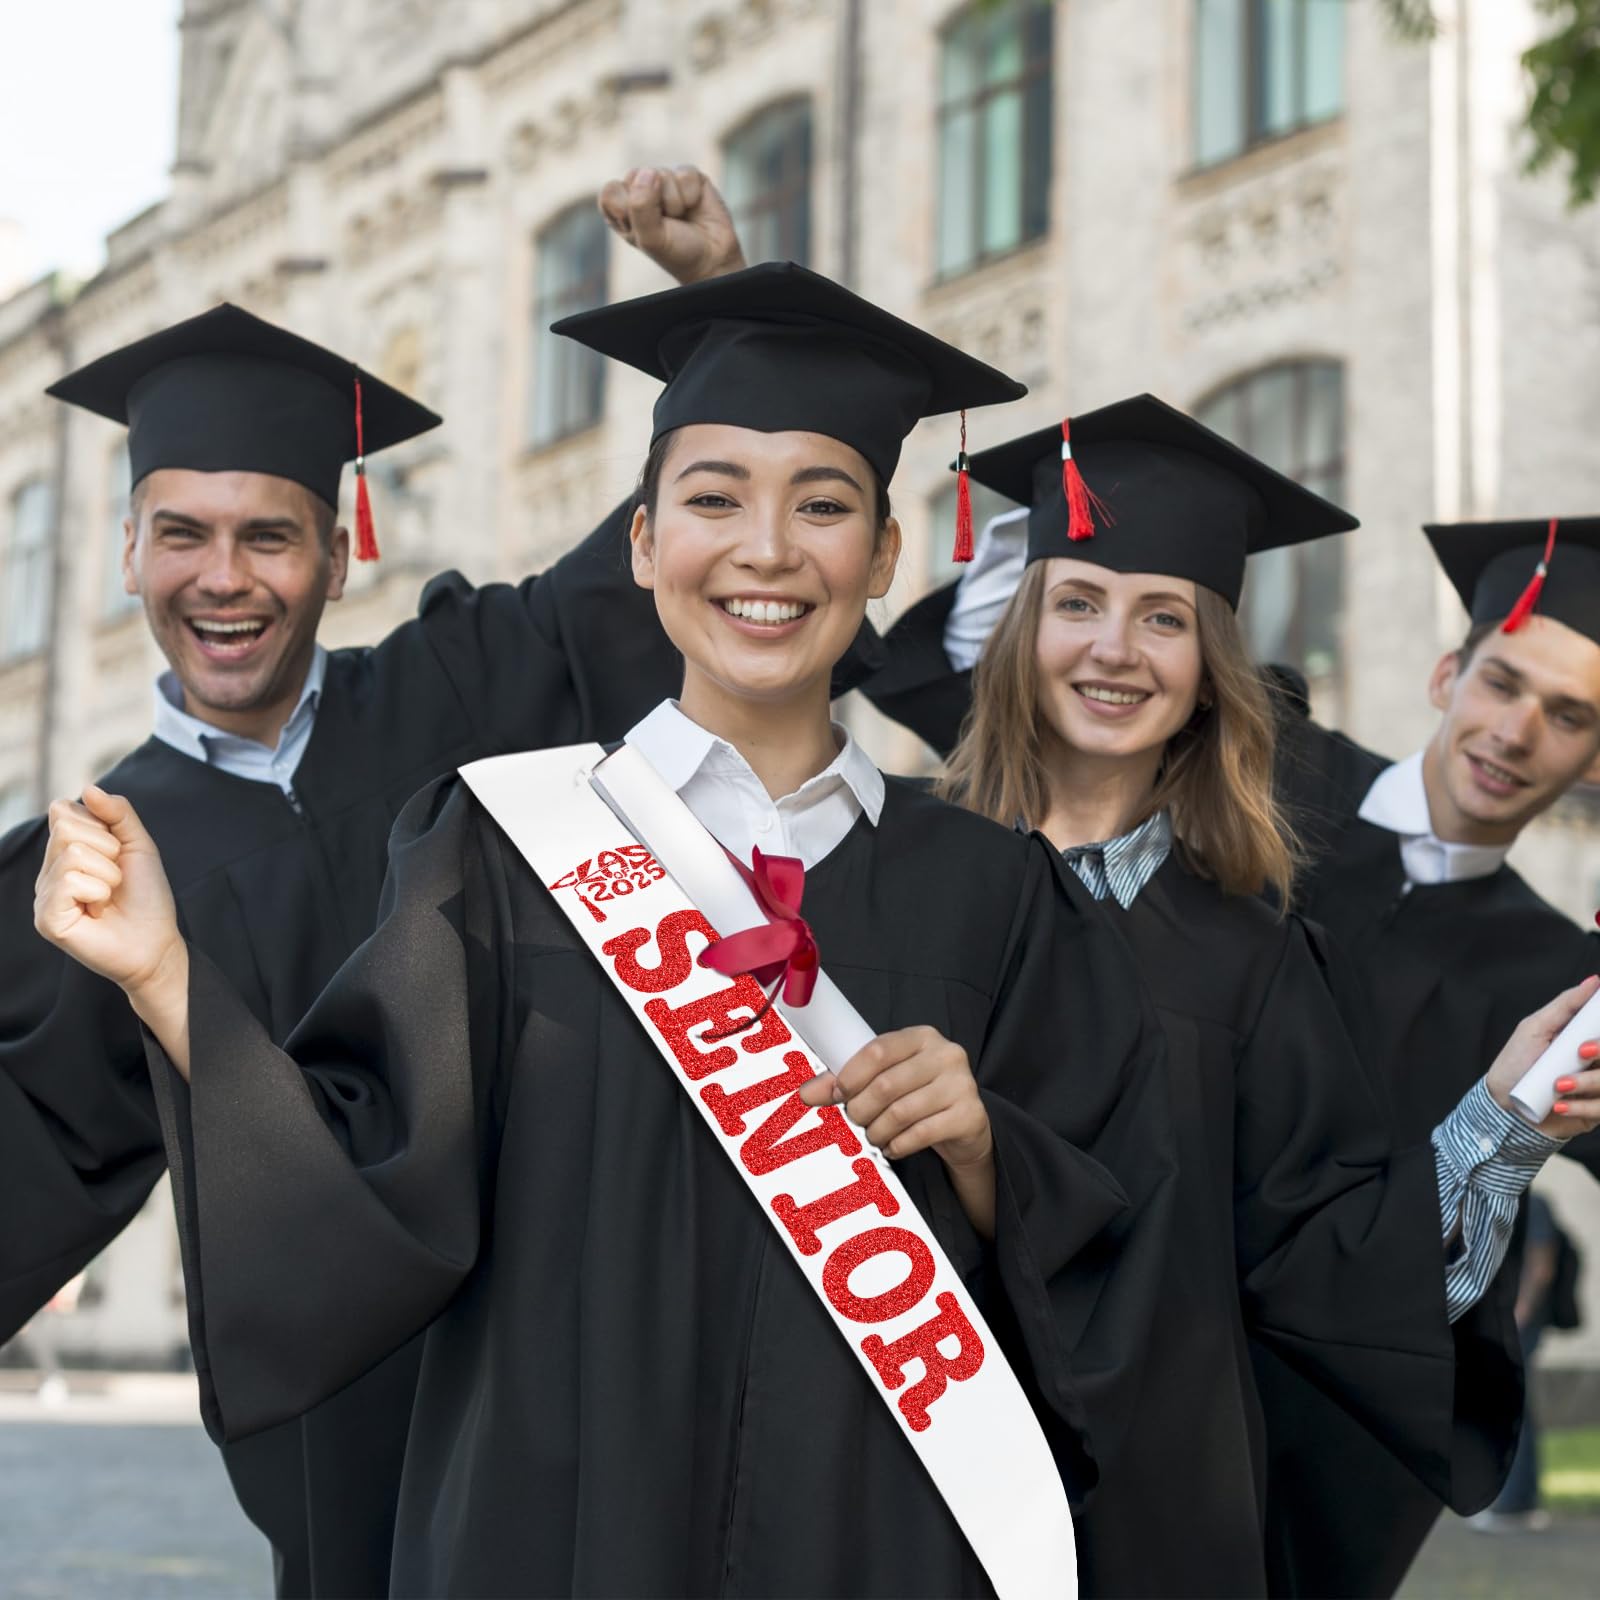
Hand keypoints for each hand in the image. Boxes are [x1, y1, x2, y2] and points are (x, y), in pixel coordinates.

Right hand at [34, 785, 184, 1005]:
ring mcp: (44, 894)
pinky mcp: (46, 917)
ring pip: (72, 854)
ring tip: (109, 896)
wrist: (157, 942)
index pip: (64, 810)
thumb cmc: (147, 896)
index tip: (116, 853)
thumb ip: (118, 813)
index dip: (100, 827)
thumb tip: (88, 788)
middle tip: (116, 880)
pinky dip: (97, 892)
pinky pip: (69, 881)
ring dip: (108, 875)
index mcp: (65, 850)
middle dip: (107, 851)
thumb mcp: (138, 845)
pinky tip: (98, 910)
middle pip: (67, 829)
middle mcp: (49, 870)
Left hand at [597, 165, 747, 284]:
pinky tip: (694, 206)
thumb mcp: (651, 238)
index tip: (643, 229)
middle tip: (666, 224)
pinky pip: (685, 174)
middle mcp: (639, 191)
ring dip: (675, 203)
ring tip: (681, 217)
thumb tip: (649, 171)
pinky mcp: (687, 175)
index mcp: (621, 209)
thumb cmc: (676, 252)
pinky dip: (692, 194)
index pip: (611, 192)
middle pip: (636, 177)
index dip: (628, 209)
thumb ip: (640, 206)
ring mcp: (663, 181)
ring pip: (662, 175)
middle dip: (655, 206)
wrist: (712, 258)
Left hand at [800, 1026, 994, 1233]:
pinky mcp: (970, 1115)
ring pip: (902, 1112)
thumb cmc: (919, 1095)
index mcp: (921, 1036)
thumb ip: (848, 1082)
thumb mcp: (886, 1079)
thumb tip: (807, 1093)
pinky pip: (921, 1133)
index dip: (851, 1075)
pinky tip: (892, 1146)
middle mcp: (946, 1054)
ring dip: (878, 1131)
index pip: (878, 1051)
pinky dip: (899, 1145)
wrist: (965, 1125)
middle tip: (855, 1121)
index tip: (837, 1095)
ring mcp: (962, 1084)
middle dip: (861, 1109)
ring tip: (873, 1136)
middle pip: (887, 1084)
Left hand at [1485, 973, 1599, 1138]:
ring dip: (1588, 1082)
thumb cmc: (1516, 1064)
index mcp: (1589, 1039)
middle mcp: (1598, 1062)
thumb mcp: (1535, 1028)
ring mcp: (1598, 1087)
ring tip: (1558, 1085)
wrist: (1502, 1105)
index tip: (1587, 1041)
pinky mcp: (1595, 1112)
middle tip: (1581, 1052)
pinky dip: (1584, 1107)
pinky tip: (1560, 1105)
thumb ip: (1566, 1004)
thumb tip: (1594, 981)